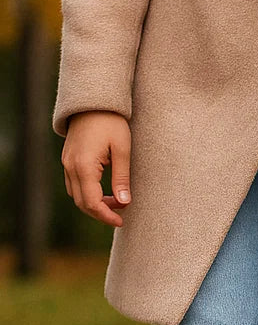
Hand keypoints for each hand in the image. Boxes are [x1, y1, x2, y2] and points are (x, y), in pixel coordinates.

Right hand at [62, 111, 131, 226]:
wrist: (93, 102)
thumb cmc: (111, 123)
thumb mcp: (123, 150)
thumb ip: (122, 178)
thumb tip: (124, 202)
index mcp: (84, 166)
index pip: (91, 202)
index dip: (106, 216)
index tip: (121, 221)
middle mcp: (70, 166)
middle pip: (81, 203)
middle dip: (101, 213)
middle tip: (122, 214)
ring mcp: (66, 163)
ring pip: (76, 195)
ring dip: (95, 204)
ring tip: (118, 202)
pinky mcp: (68, 160)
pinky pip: (75, 185)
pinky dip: (89, 194)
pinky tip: (106, 192)